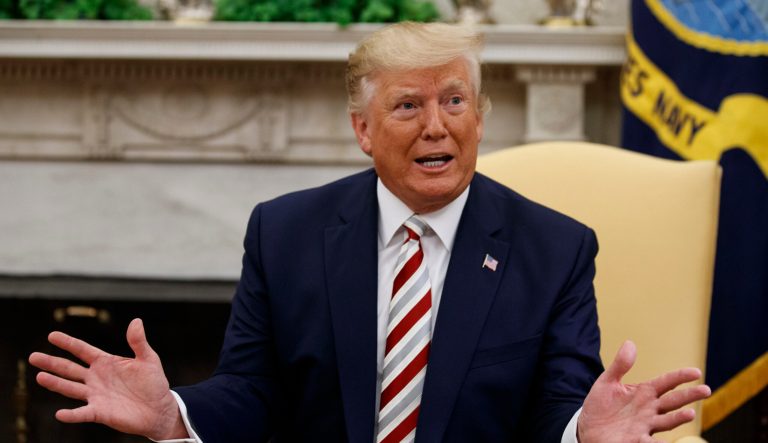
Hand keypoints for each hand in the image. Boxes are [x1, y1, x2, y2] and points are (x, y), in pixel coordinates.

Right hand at [28, 318, 188, 440]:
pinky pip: (82, 413)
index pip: (82, 350)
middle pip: (69, 368)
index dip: (68, 343)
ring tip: (39, 376)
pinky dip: (72, 414)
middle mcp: (96, 378)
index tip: (52, 335)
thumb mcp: (148, 359)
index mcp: (106, 363)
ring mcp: (96, 395)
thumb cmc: (154, 383)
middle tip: (33, 356)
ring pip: (70, 388)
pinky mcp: (99, 412)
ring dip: (55, 383)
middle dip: (52, 362)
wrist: (160, 409)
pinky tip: (60, 413)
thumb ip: (138, 342)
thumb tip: (136, 321)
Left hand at [578, 340, 710, 442]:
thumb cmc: (601, 405)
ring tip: (690, 414)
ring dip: (678, 418)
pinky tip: (663, 441)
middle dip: (689, 396)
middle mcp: (649, 410)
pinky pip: (649, 442)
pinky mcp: (635, 441)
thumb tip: (630, 343)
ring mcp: (645, 426)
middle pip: (673, 401)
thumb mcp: (607, 382)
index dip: (681, 377)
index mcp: (645, 393)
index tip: (696, 372)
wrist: (587, 427)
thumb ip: (620, 365)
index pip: (667, 382)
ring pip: (666, 422)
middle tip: (705, 390)